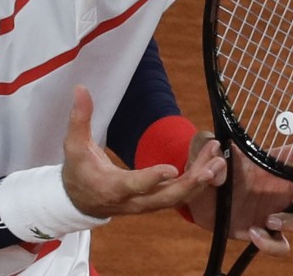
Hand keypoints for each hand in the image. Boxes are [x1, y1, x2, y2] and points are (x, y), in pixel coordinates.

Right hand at [61, 86, 226, 217]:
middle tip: (210, 165)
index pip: (133, 185)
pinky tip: (212, 163)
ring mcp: (146, 204)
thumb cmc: (78, 171)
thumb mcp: (73, 145)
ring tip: (218, 159)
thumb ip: (79, 117)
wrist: (80, 200)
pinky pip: (180, 194)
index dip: (151, 179)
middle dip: (190, 182)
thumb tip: (81, 88)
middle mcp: (132, 201)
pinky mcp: (155, 201)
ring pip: (177, 197)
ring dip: (199, 179)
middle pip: (165, 197)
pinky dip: (197, 181)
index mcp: (111, 187)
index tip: (170, 169)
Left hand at [184, 132, 292, 257]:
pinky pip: (281, 245)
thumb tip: (218, 164)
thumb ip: (206, 147)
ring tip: (270, 221)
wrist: (195, 196)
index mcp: (269, 164)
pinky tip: (254, 234)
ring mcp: (275, 211)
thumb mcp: (203, 149)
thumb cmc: (206, 166)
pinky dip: (271, 245)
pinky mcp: (264, 232)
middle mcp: (278, 187)